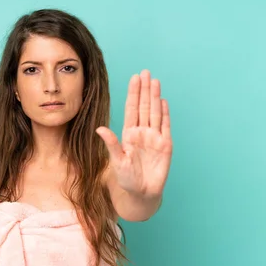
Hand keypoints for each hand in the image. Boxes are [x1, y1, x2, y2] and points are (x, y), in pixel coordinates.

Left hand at [96, 69, 172, 197]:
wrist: (142, 193)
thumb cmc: (127, 179)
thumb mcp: (117, 161)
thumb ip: (112, 144)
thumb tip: (100, 128)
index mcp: (128, 134)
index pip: (131, 109)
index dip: (133, 94)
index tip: (134, 78)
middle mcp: (142, 132)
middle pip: (144, 107)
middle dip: (145, 90)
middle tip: (145, 72)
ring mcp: (154, 137)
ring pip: (155, 113)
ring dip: (155, 97)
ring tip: (155, 81)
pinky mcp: (165, 145)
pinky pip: (165, 126)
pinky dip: (165, 114)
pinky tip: (163, 101)